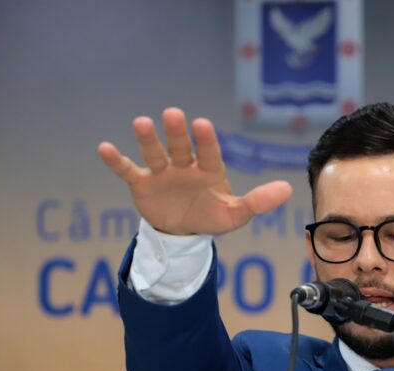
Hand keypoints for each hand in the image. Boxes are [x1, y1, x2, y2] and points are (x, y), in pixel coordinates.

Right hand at [98, 107, 292, 235]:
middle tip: (173, 114)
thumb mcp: (236, 214)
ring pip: (154, 153)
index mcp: (208, 169)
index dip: (206, 140)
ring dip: (148, 139)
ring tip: (141, 122)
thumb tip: (288, 190)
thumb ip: (259, 202)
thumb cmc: (212, 216)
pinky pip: (127, 170)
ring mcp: (162, 173)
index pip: (208, 152)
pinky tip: (104, 148)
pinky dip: (116, 161)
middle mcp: (184, 165)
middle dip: (177, 132)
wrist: (183, 232)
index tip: (202, 124)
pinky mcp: (142, 184)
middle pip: (180, 147)